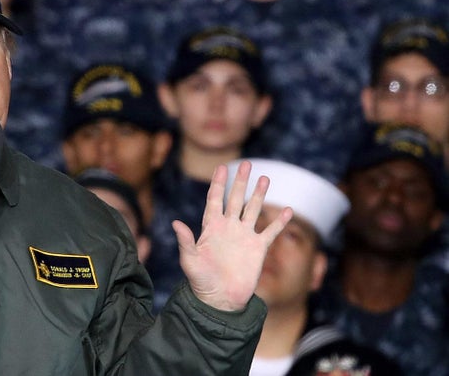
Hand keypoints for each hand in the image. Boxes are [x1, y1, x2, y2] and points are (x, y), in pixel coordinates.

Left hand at [173, 160, 291, 311]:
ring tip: (264, 178)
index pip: (215, 199)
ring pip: (253, 210)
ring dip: (259, 195)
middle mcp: (229, 227)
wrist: (220, 299)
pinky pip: (270, 232)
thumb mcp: (190, 260)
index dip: (218, 183)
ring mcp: (244, 236)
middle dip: (240, 182)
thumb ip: (186, 241)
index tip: (222, 167)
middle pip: (236, 199)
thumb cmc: (201, 280)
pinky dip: (279, 222)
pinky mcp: (258, 249)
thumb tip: (175, 223)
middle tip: (247, 163)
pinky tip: (287, 210)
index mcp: (211, 227)